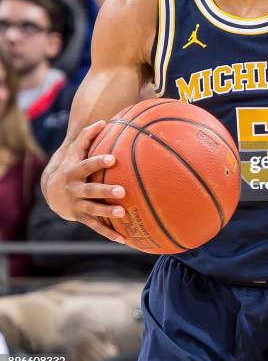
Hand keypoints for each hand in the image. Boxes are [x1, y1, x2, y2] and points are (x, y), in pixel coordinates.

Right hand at [43, 121, 126, 242]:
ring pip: (93, 210)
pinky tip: (124, 239)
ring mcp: (77, 205)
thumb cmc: (70, 165)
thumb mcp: (75, 151)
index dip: (98, 161)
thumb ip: (87, 136)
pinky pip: (96, 227)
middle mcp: (74, 189)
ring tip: (123, 213)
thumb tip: (104, 121)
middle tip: (122, 190)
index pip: (86, 165)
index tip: (113, 158)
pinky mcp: (81, 218)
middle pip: (90, 190)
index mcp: (73, 172)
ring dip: (107, 212)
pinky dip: (109, 234)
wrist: (50, 192)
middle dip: (105, 190)